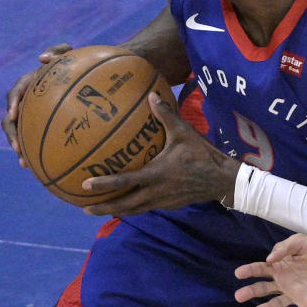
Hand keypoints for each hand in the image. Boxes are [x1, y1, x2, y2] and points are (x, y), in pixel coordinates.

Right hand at [2, 43, 72, 166]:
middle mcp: (27, 100)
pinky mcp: (40, 124)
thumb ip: (58, 50)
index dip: (13, 103)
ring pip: (19, 133)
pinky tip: (41, 167)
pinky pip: (34, 139)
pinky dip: (34, 152)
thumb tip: (41, 58)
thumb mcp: (69, 53)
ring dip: (19, 147)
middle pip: (11, 119)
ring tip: (24, 163)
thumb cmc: (78, 62)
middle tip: (17, 148)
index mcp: (30, 83)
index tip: (14, 115)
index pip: (16, 93)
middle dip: (12, 134)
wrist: (88, 74)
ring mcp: (33, 114)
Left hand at [81, 92, 239, 215]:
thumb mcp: (184, 132)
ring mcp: (163, 201)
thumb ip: (166, 115)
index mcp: (156, 174)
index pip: (125, 181)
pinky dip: (134, 208)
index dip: (104, 184)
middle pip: (124, 205)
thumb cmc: (202, 154)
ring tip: (100, 210)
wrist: (223, 179)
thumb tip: (151, 95)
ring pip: (135, 209)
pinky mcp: (170, 204)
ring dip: (116, 211)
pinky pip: (147, 207)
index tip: (85, 186)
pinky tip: (130, 203)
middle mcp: (156, 191)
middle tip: (84, 208)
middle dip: (103, 207)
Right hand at [234, 234, 306, 306]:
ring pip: (277, 304)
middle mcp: (284, 283)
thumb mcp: (301, 241)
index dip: (249, 271)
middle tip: (239, 296)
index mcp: (280, 268)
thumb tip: (269, 259)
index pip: (261, 269)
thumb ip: (285, 247)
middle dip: (251, 292)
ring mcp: (295, 295)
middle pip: (264, 289)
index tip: (238, 273)